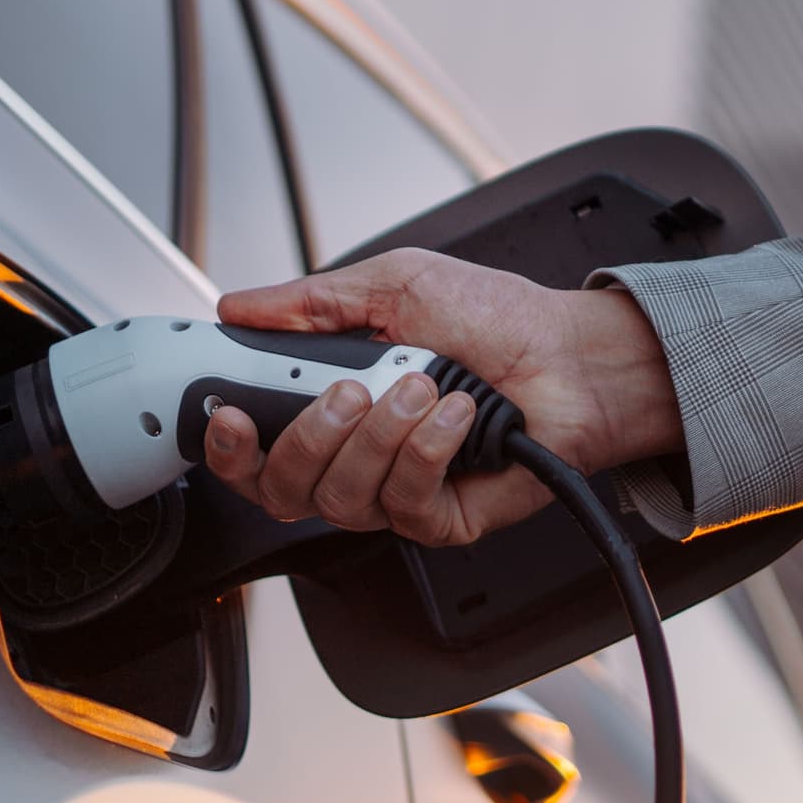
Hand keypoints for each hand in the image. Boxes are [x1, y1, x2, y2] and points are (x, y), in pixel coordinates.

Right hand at [201, 247, 683, 545]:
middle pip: (282, 490)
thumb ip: (312, 302)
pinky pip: (405, 503)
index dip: (229, 446)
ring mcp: (397, 491)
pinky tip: (455, 415)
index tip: (230, 414)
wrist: (574, 354)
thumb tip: (242, 305)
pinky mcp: (441, 518)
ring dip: (380, 434)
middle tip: (349, 390)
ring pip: (340, 498)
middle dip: (307, 439)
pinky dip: (428, 449)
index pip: (255, 450)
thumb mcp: (396, 284)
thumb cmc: (497, 318)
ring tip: (423, 386)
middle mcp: (357, 455)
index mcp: (334, 403)